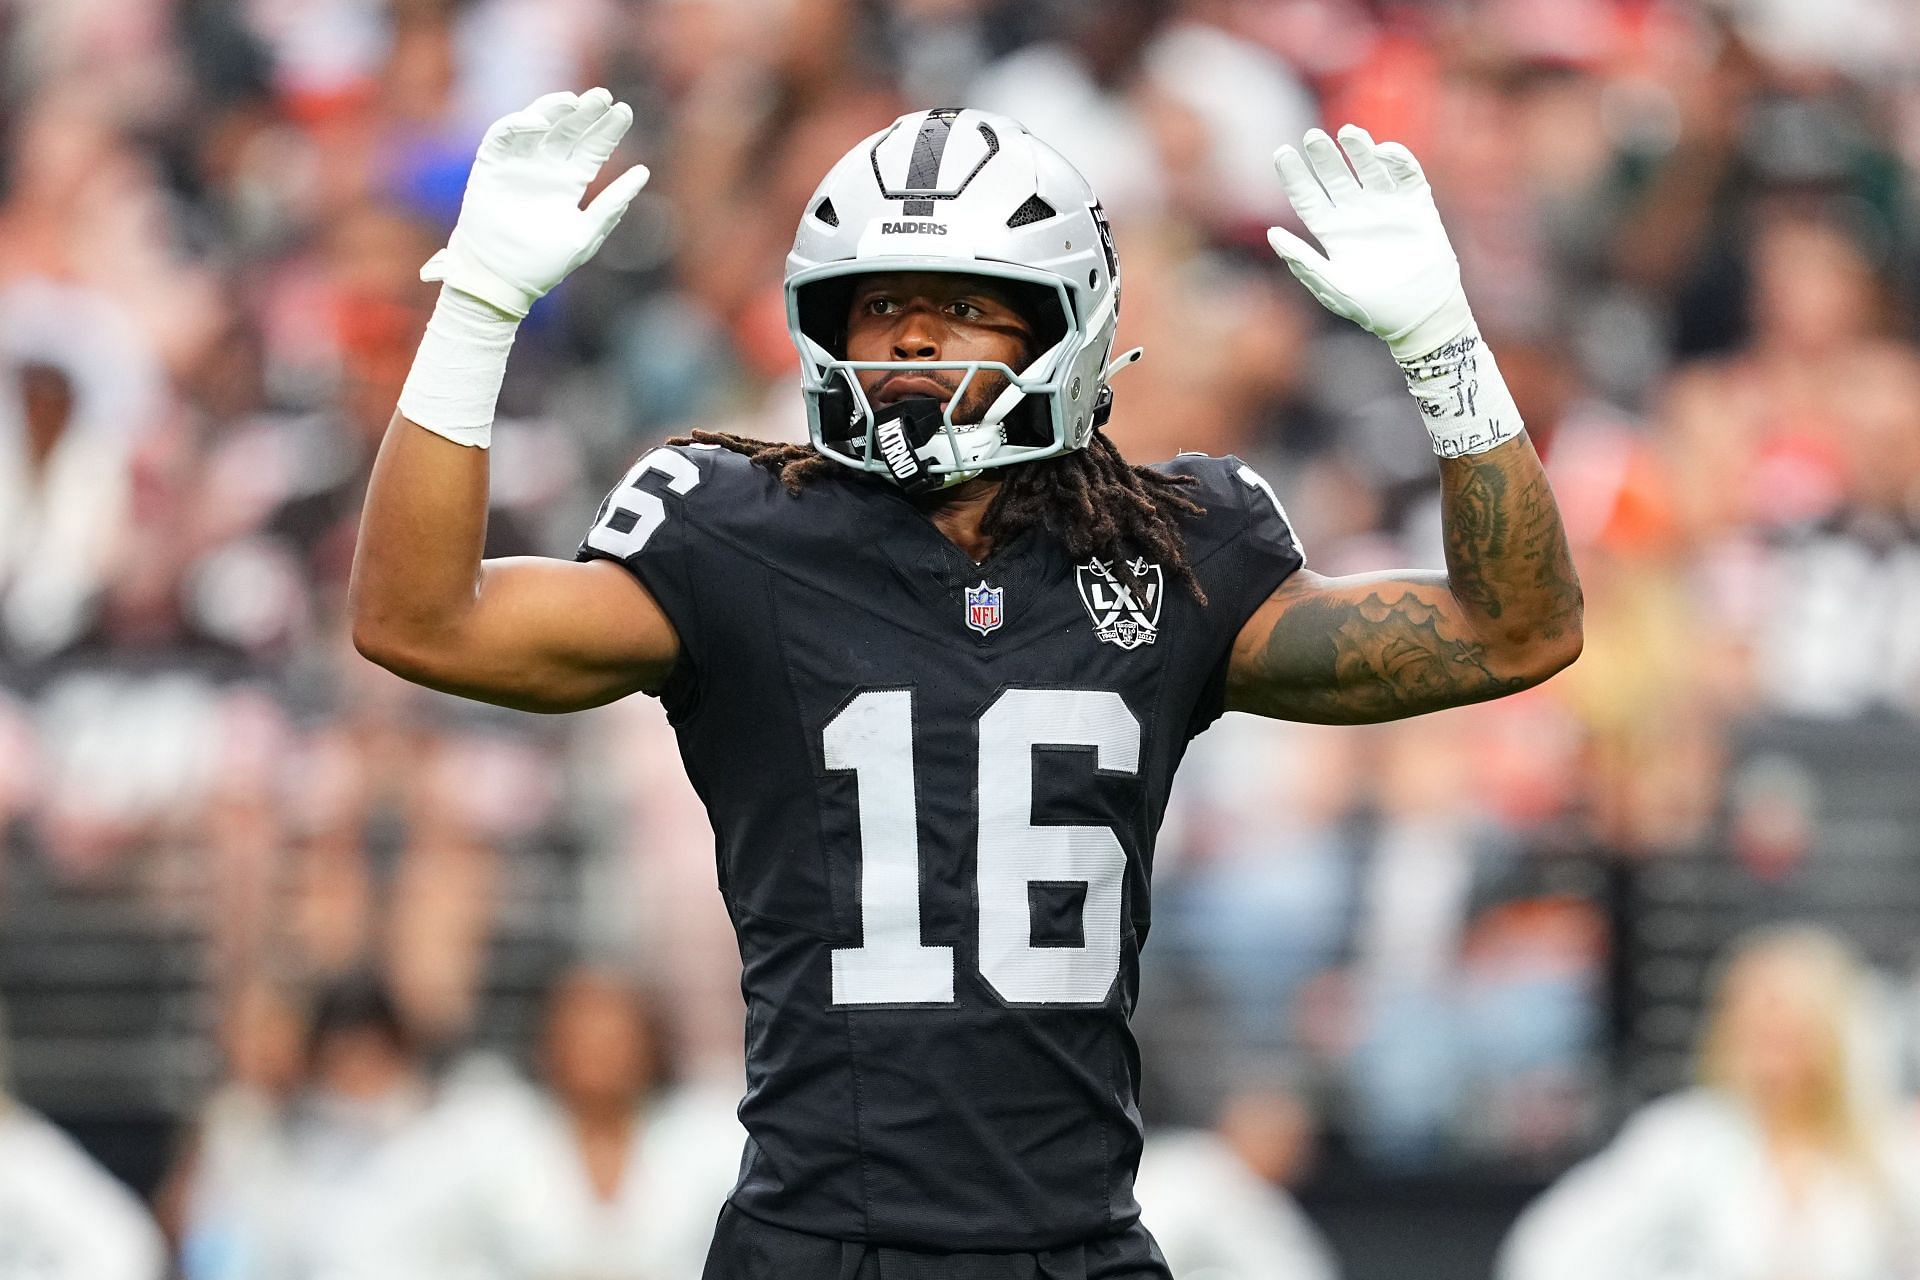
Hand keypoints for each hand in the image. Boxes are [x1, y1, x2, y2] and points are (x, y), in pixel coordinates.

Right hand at [422, 88, 649, 317]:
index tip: (624, 111)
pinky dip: (520, 124)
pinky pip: (503, 135)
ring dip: (554, 109)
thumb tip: (644, 173)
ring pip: (539, 124)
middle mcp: (546, 169)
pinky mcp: (491, 165)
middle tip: (604, 96)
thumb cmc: (544, 265)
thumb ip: (612, 205)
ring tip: (575, 101)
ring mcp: (518, 165)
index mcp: (569, 184)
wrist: (501, 281)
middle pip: (570, 130)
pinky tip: (541, 123)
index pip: (593, 148)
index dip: (608, 130)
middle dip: (587, 112)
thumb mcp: (586, 234)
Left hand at [1266, 125, 1468, 358]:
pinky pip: (1406, 173)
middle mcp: (1356, 215)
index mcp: (1332, 232)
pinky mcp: (1416, 206)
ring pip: (1368, 167)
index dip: (1293, 176)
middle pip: (1334, 176)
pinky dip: (1396, 158)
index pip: (1307, 197)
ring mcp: (1386, 207)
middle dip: (1323, 156)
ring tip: (1347, 133)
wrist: (1420, 315)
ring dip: (1359, 149)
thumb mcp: (1332, 285)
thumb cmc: (1374, 308)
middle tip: (1312, 137)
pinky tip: (1382, 151)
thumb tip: (1272, 233)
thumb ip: (1302, 260)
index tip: (1281, 153)